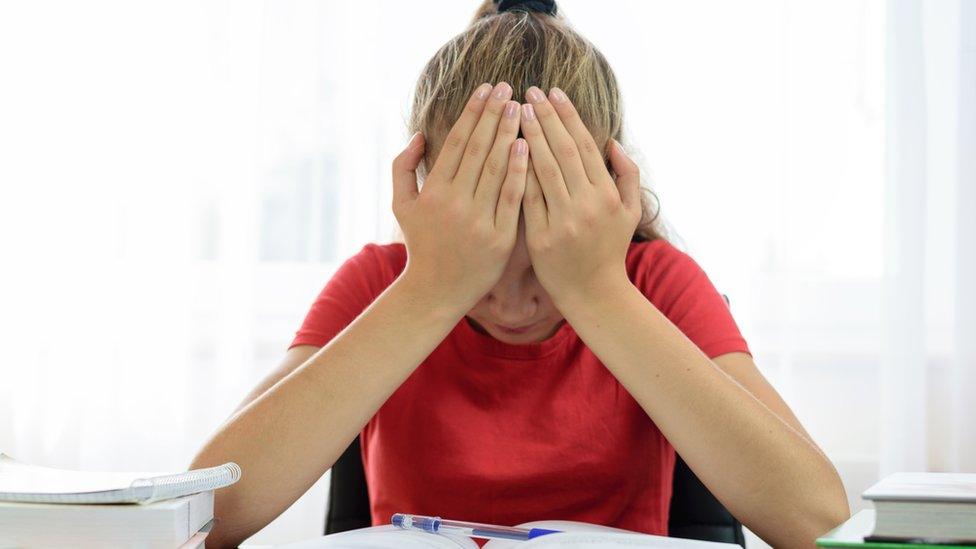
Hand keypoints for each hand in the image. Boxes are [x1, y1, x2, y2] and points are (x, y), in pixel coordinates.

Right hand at [392, 82, 527, 311]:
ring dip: (509, 135)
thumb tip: (420, 135)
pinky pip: (512, 199)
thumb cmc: (421, 244)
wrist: (435, 292)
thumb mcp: (402, 205)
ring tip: (521, 109)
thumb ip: (403, 167)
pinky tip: (527, 147)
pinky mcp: (499, 239)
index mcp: (433, 192)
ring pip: (497, 169)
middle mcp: (455, 203)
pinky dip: (519, 172)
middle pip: (479, 149)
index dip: (472, 112)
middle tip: (509, 88)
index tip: (486, 89)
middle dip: (494, 115)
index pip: (457, 142)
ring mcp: (478, 221)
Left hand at [519, 86, 641, 304]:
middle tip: (530, 92)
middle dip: (546, 118)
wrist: (594, 294)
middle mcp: (587, 205)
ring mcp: (564, 221)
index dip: (569, 117)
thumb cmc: (610, 250)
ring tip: (517, 111)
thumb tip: (613, 142)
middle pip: (564, 152)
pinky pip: (527, 198)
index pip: (586, 146)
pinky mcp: (541, 237)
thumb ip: (628, 175)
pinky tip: (506, 149)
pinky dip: (518, 173)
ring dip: (529, 137)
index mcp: (608, 195)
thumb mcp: (631, 213)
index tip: (554, 93)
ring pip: (544, 170)